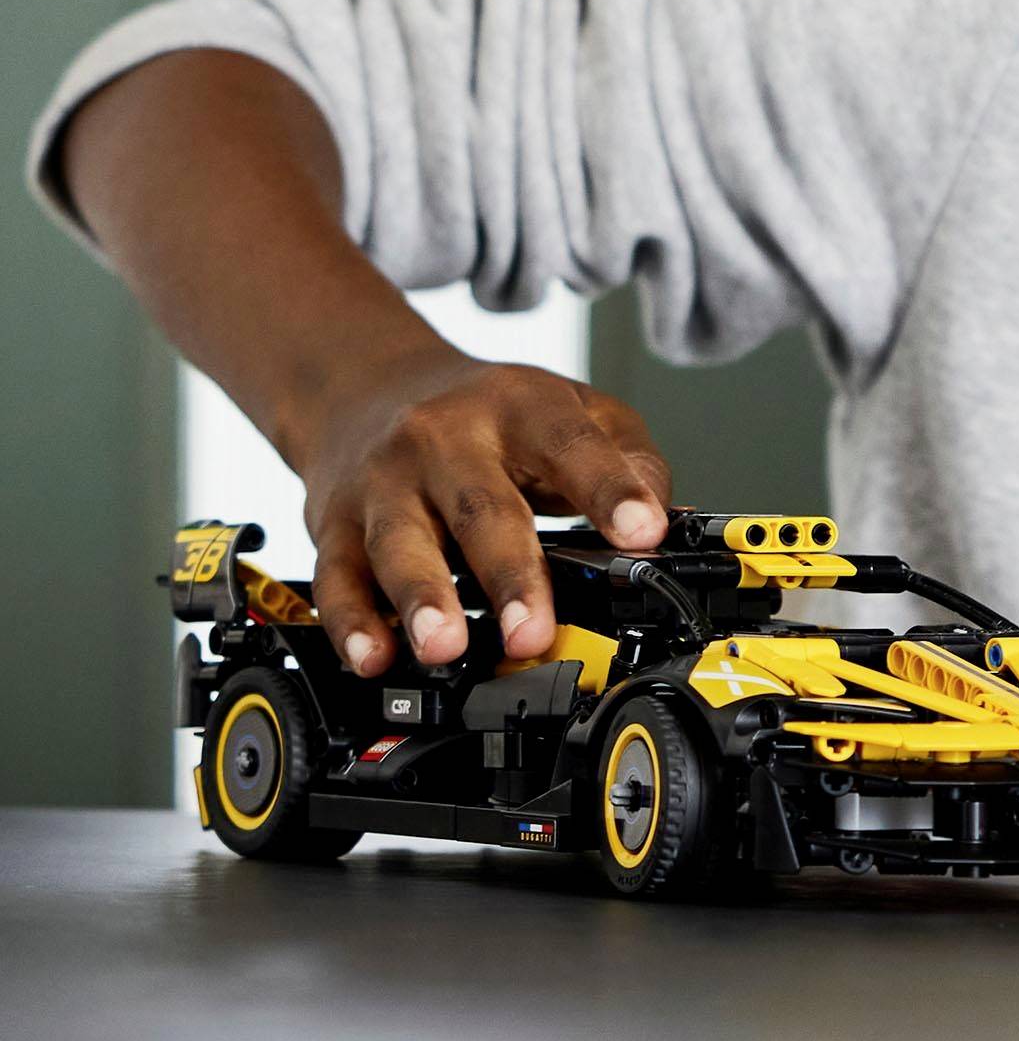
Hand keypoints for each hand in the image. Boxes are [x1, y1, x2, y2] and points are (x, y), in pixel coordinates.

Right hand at [295, 351, 671, 678]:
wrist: (365, 384)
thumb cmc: (485, 413)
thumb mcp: (570, 410)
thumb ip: (627, 458)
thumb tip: (662, 521)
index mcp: (518, 406)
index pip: (572, 445)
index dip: (610, 488)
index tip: (642, 533)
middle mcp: (445, 438)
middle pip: (482, 507)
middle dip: (510, 576)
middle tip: (534, 632)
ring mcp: (385, 482)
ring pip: (400, 543)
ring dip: (423, 599)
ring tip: (445, 648)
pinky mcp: (335, 523)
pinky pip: (337, 577)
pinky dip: (352, 621)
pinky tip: (373, 656)